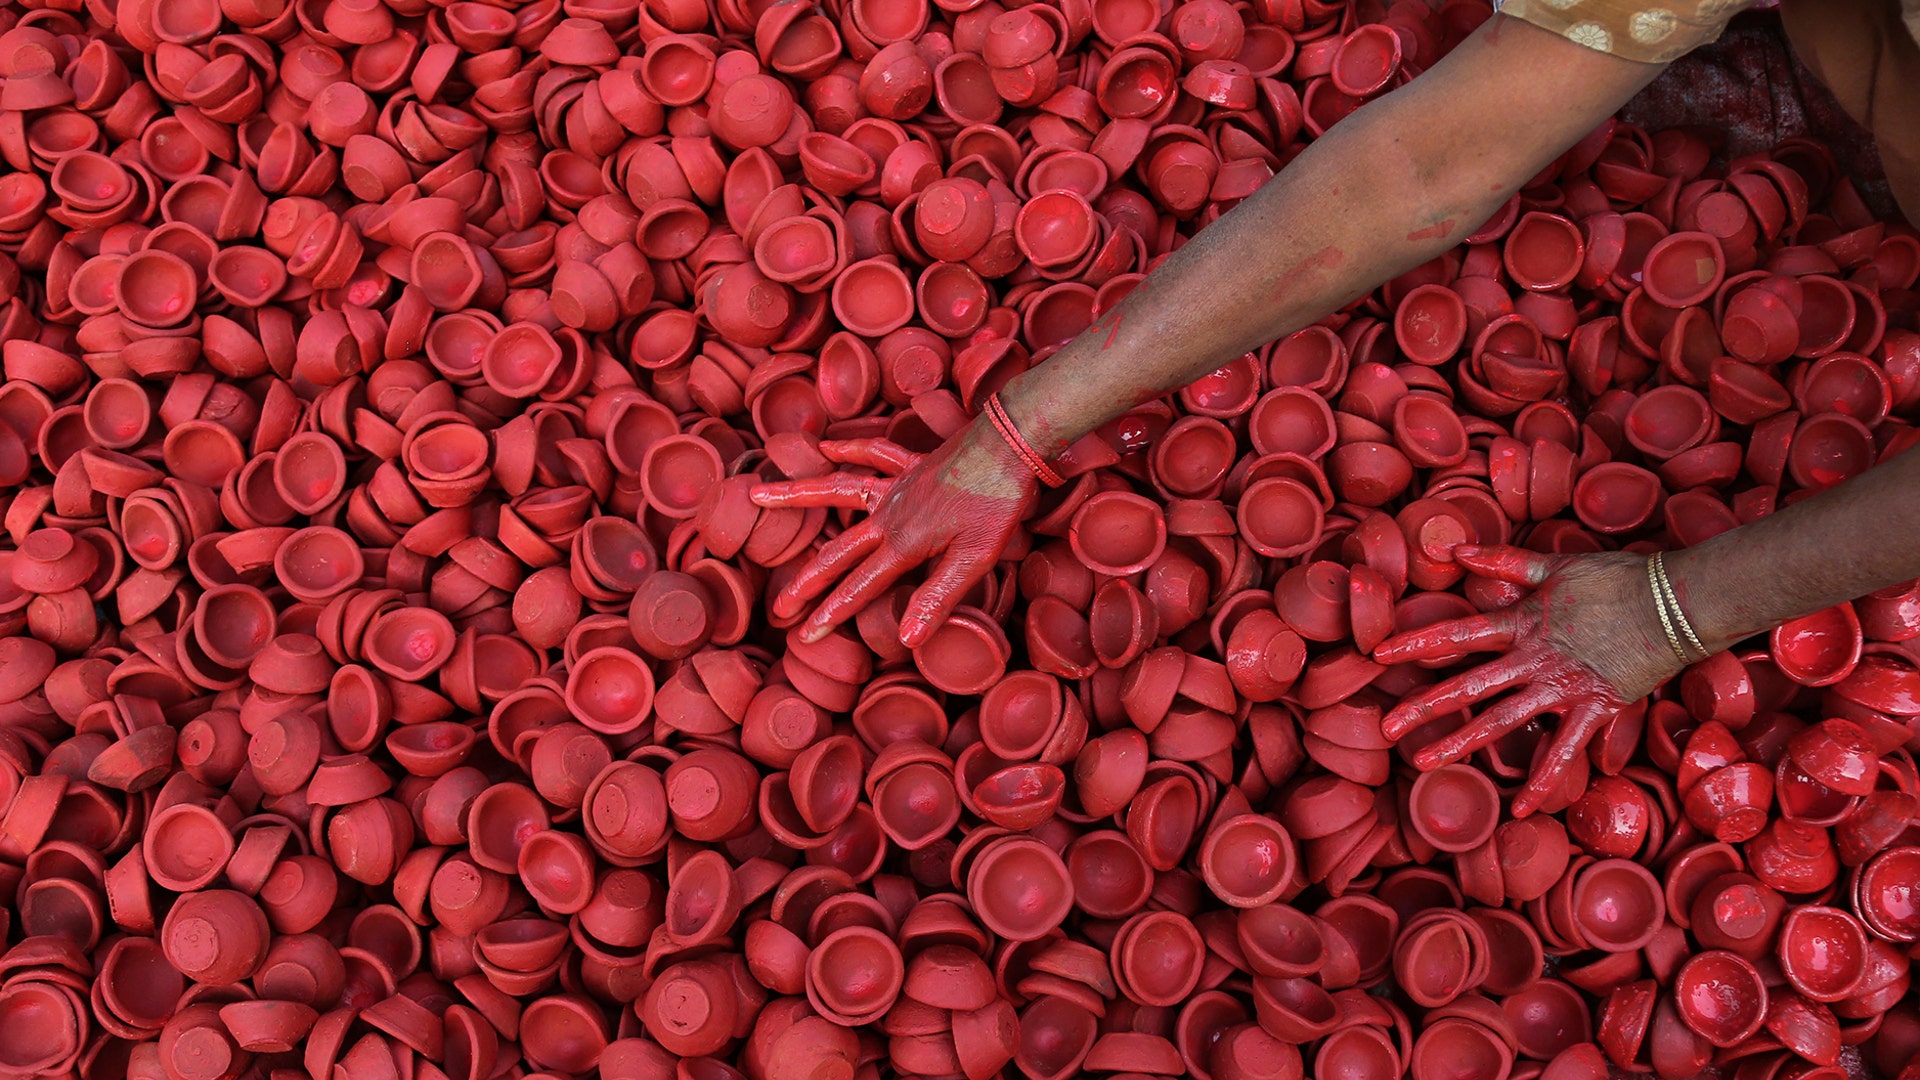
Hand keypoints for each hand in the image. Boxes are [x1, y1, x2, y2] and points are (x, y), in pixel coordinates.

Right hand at [750, 424, 1034, 646]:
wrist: (1011, 442)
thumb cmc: (998, 502)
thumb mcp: (975, 559)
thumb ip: (938, 597)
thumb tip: (907, 639)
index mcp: (903, 544)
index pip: (858, 588)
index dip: (831, 614)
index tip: (806, 636)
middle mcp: (890, 515)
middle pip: (837, 552)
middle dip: (806, 582)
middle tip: (779, 607)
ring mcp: (897, 485)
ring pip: (836, 492)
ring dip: (796, 495)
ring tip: (757, 496)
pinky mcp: (911, 464)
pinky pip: (871, 455)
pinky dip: (846, 450)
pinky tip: (823, 447)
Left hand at [1372, 545, 1687, 815]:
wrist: (1678, 602)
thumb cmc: (1618, 578)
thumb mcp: (1556, 562)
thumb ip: (1504, 560)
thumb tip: (1455, 548)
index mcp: (1522, 623)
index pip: (1458, 634)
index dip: (1416, 644)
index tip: (1378, 655)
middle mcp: (1534, 659)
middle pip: (1469, 686)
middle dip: (1423, 707)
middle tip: (1385, 728)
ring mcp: (1563, 688)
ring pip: (1502, 722)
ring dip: (1460, 744)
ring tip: (1421, 764)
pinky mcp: (1595, 708)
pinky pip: (1565, 751)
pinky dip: (1544, 780)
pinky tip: (1522, 808)